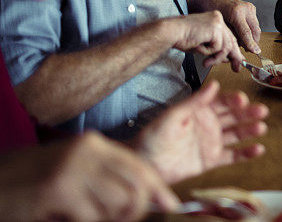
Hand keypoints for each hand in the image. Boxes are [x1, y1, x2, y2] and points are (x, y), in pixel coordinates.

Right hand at [0, 132, 177, 220]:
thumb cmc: (32, 180)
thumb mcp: (73, 169)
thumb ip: (106, 176)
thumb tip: (146, 196)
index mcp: (94, 144)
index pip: (139, 166)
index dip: (158, 188)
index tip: (171, 205)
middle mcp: (87, 151)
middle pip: (135, 188)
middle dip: (133, 212)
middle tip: (117, 220)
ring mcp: (72, 169)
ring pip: (116, 206)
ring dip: (105, 220)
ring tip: (82, 216)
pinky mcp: (57, 190)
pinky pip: (90, 218)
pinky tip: (63, 218)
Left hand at [135, 80, 267, 183]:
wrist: (145, 165)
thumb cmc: (153, 137)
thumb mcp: (174, 115)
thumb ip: (195, 101)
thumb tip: (214, 84)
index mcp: (199, 111)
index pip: (221, 102)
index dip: (233, 100)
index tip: (242, 100)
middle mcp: (208, 124)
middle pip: (233, 116)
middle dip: (247, 113)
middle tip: (261, 111)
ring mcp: (211, 142)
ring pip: (235, 134)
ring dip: (249, 130)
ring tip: (261, 127)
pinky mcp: (211, 159)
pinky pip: (232, 155)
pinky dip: (245, 153)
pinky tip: (258, 149)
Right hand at [171, 11, 243, 70]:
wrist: (171, 32)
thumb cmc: (182, 37)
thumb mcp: (204, 45)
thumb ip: (217, 49)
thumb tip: (229, 59)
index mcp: (215, 19)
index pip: (229, 37)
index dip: (234, 50)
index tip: (238, 60)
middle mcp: (218, 18)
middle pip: (232, 41)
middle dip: (234, 57)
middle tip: (236, 68)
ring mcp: (218, 22)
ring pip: (226, 46)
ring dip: (217, 58)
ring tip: (206, 62)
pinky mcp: (215, 29)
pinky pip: (218, 47)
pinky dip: (208, 52)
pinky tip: (198, 48)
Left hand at [191, 0, 260, 54]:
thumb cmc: (211, 13)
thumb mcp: (218, 26)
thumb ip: (230, 36)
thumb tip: (238, 49)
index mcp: (236, 12)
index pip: (246, 32)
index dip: (251, 44)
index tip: (256, 52)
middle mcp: (245, 8)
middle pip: (255, 30)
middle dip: (253, 42)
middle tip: (248, 51)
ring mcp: (249, 7)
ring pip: (256, 27)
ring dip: (252, 37)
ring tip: (244, 44)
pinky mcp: (251, 8)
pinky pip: (254, 23)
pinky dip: (251, 30)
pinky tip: (243, 35)